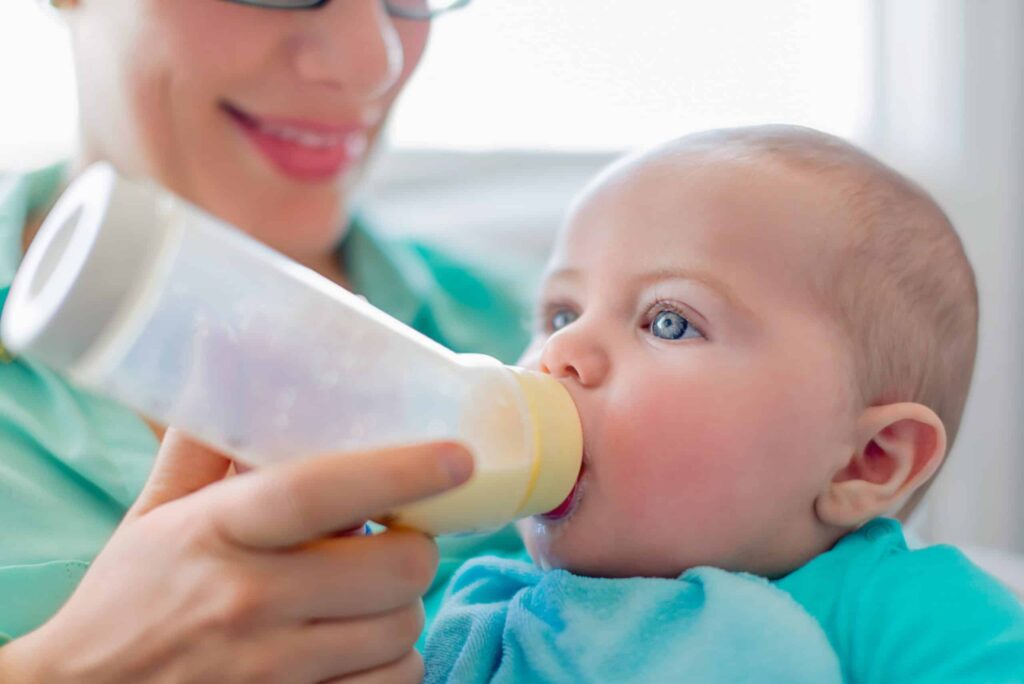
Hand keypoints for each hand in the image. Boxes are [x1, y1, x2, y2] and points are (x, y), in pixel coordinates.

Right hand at [0, 430, 472, 682]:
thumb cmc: (127, 601)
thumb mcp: (155, 515)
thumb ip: (203, 444)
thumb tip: (226, 355)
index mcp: (216, 532)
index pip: (321, 491)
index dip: (401, 470)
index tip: (458, 456)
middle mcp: (247, 602)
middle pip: (397, 568)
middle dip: (412, 551)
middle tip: (393, 542)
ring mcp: (272, 673)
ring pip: (405, 633)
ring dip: (401, 610)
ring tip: (366, 600)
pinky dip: (391, 666)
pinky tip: (356, 649)